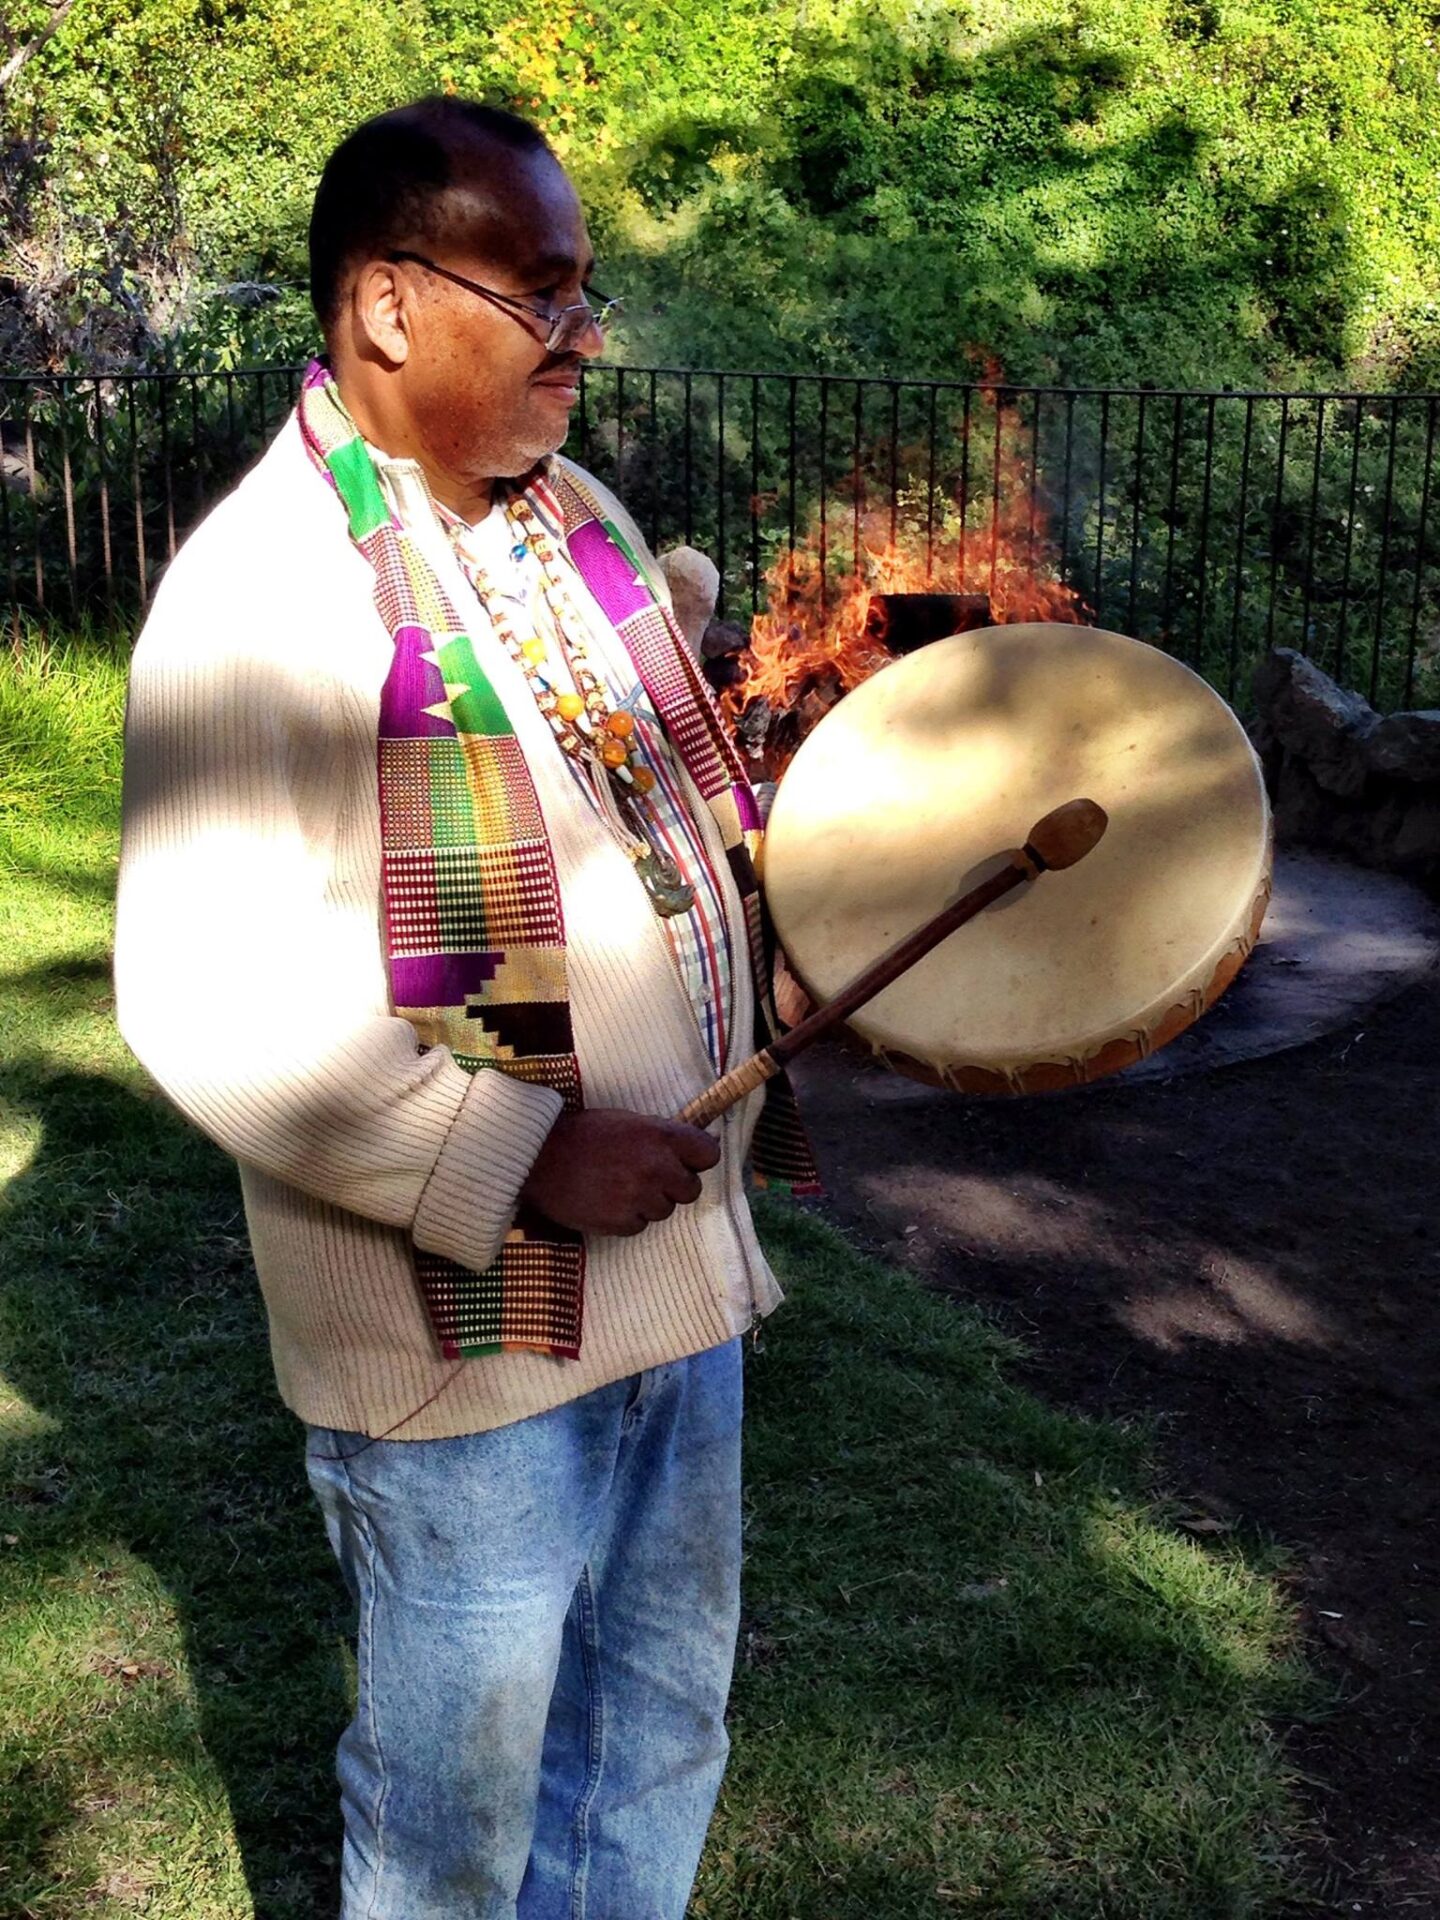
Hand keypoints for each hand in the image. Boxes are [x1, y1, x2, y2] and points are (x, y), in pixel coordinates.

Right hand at [519, 1108, 721, 1236]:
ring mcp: (639, 1197)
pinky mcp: (620, 1222)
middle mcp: (655, 1167)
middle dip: (673, 1185)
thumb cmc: (582, 1135)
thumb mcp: (628, 1121)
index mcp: (660, 1136)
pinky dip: (626, 1217)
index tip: (686, 1160)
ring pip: (665, 1210)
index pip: (709, 1155)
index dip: (697, 1159)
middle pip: (691, 1189)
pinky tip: (606, 1199)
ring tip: (618, 1185)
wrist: (538, 1158)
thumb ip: (662, 1136)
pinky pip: (639, 1226)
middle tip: (647, 1176)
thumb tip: (693, 1150)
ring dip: (648, 1202)